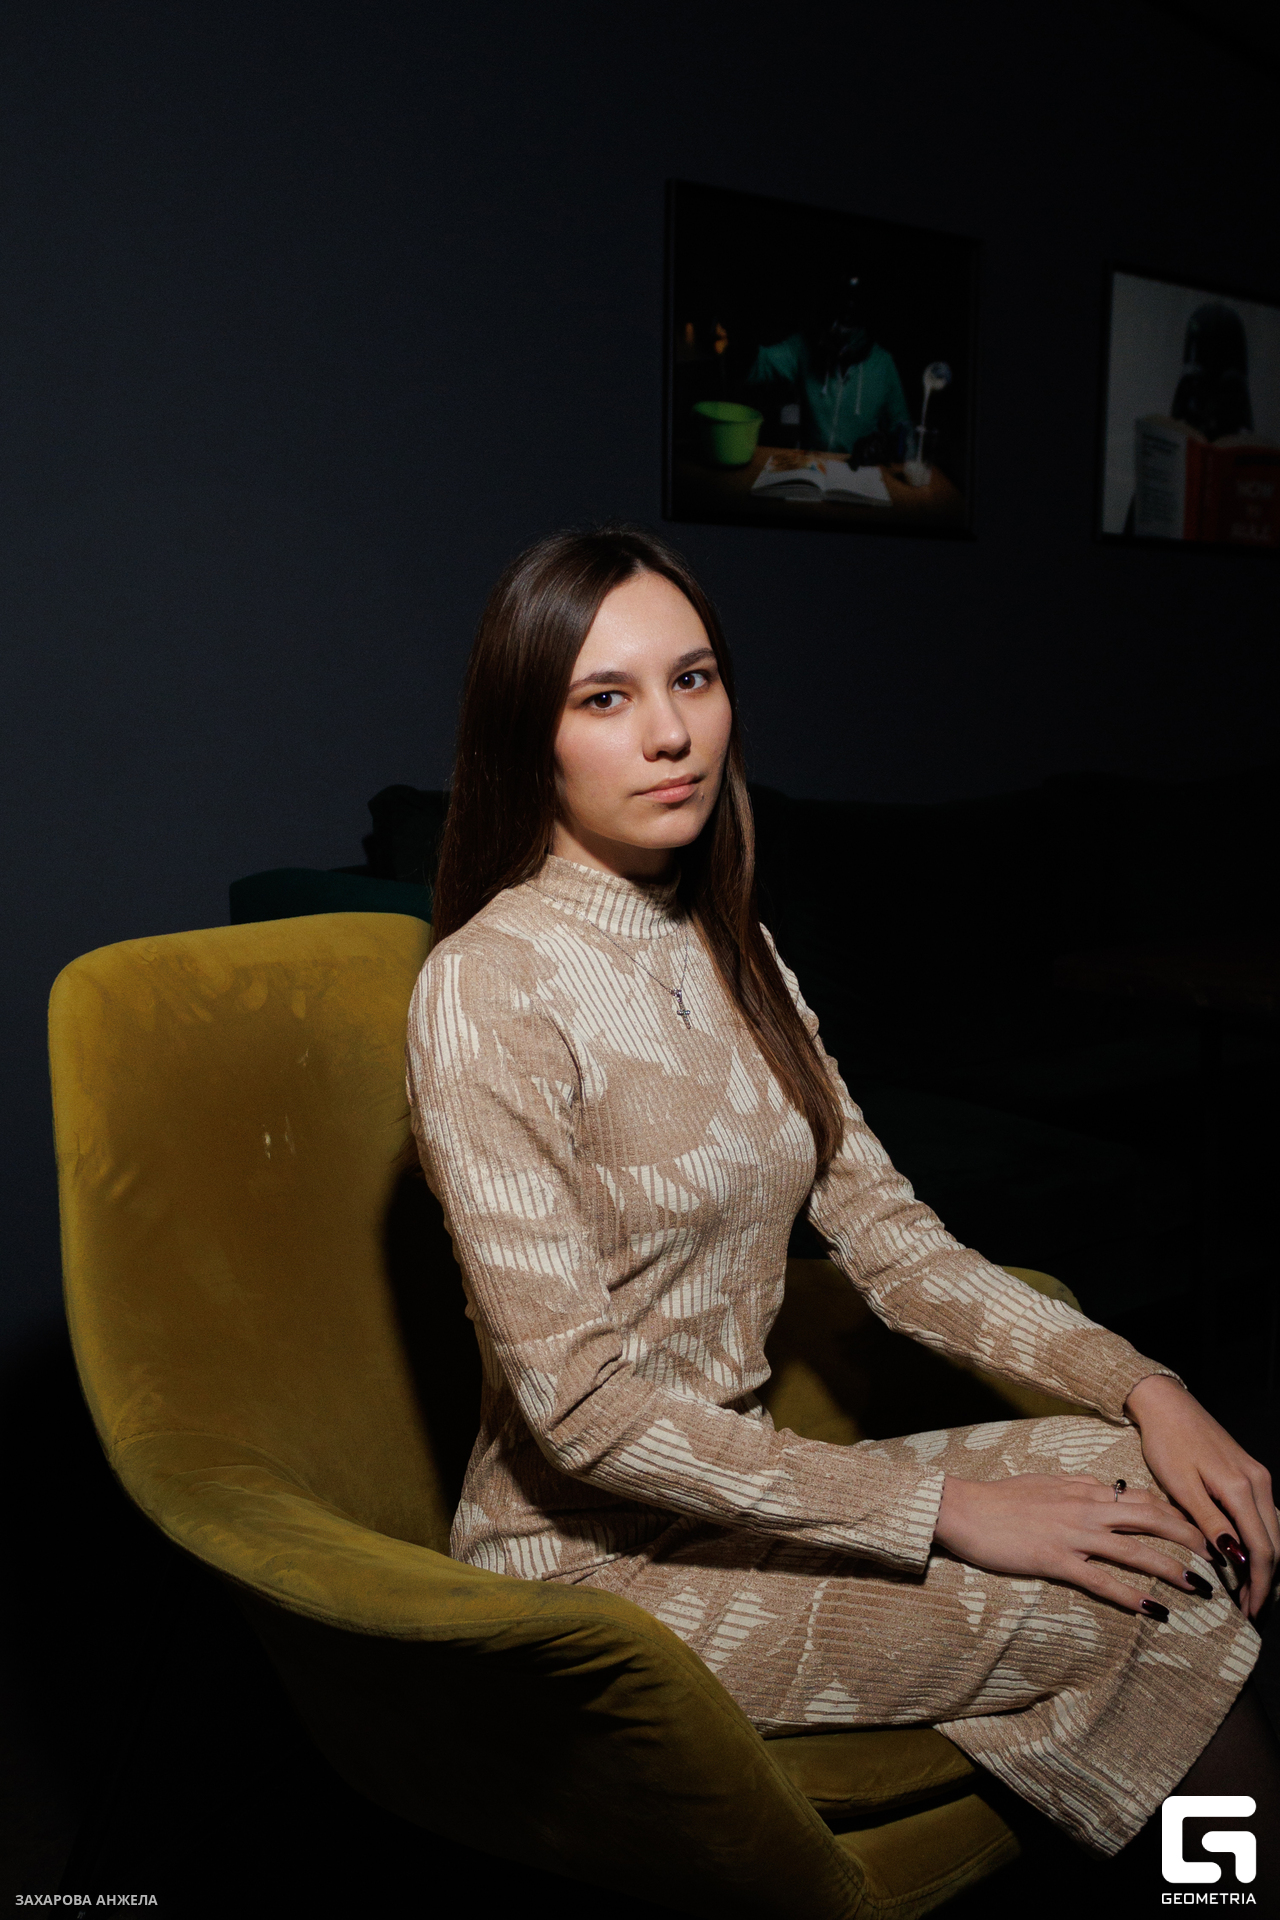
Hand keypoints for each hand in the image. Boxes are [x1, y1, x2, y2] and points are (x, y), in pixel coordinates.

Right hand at [933, 1472, 1210, 1614]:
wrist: (963, 1508)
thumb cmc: (1001, 1497)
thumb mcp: (1045, 1482)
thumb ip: (1078, 1487)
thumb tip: (1107, 1490)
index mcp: (1083, 1489)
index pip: (1142, 1497)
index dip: (1176, 1513)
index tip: (1199, 1529)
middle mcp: (1085, 1508)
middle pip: (1150, 1518)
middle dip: (1190, 1537)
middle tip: (1217, 1556)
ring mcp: (1072, 1534)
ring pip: (1135, 1551)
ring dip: (1172, 1569)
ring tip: (1200, 1587)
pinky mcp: (1056, 1560)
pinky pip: (1102, 1580)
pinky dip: (1131, 1596)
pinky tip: (1152, 1610)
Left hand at [1124, 1373, 1277, 1619]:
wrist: (1166, 1405)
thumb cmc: (1166, 1443)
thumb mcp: (1181, 1486)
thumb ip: (1209, 1521)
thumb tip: (1235, 1557)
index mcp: (1241, 1488)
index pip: (1262, 1549)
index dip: (1257, 1584)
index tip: (1247, 1611)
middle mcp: (1259, 1483)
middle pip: (1275, 1544)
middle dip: (1265, 1580)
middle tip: (1248, 1610)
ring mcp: (1258, 1477)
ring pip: (1273, 1532)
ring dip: (1264, 1563)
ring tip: (1247, 1590)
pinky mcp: (1251, 1473)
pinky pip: (1264, 1516)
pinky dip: (1260, 1542)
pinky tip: (1244, 1557)